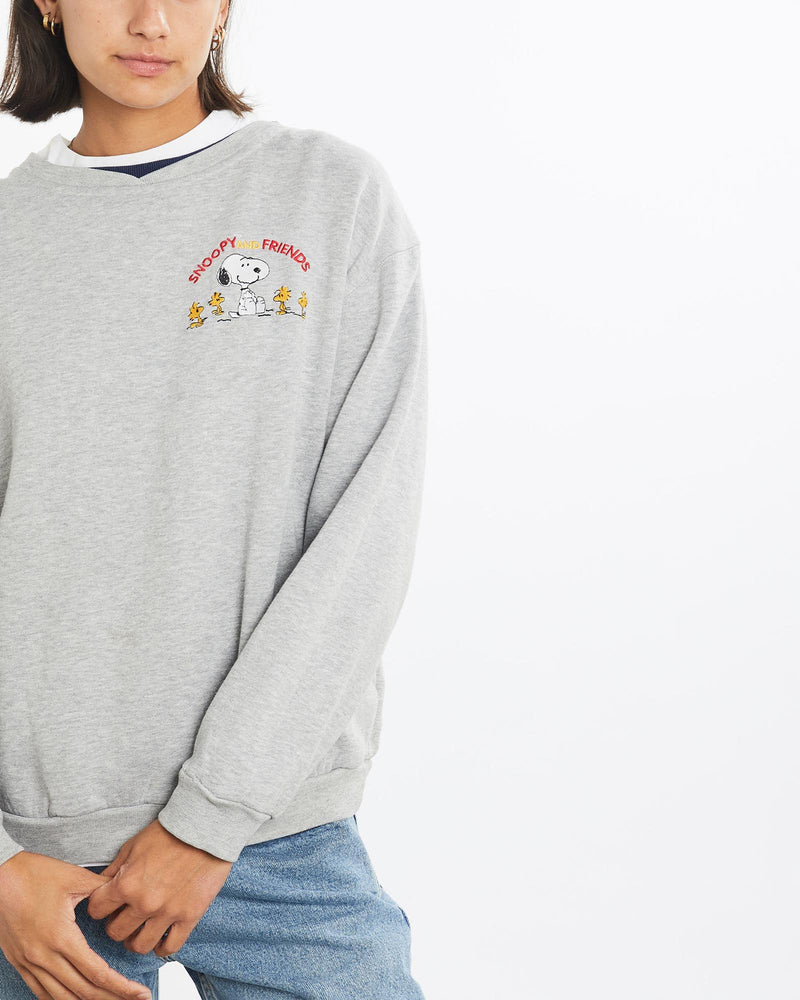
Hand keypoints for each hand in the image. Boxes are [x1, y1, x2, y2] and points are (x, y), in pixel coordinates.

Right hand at [0, 850, 151, 999]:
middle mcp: (44, 956)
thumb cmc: (34, 873)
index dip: (122, 987)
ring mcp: (29, 962)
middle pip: (83, 991)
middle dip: (112, 998)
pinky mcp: (19, 961)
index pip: (97, 973)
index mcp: (61, 937)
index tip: (140, 992)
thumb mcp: (75, 877)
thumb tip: (125, 893)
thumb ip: (103, 888)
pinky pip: (40, 991)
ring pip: (61, 997)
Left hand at [87, 820, 232, 957]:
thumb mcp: (133, 846)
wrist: (205, 829)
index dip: (100, 906)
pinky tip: (160, 938)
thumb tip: (100, 887)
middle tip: (124, 915)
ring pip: (139, 946)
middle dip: (116, 924)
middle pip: (115, 932)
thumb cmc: (168, 833)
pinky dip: (161, 948)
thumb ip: (114, 870)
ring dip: (135, 940)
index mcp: (126, 883)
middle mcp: (144, 903)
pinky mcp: (189, 916)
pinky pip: (170, 948)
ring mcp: (168, 912)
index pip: (96, 911)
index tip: (107, 903)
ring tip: (140, 930)